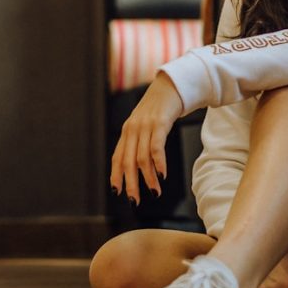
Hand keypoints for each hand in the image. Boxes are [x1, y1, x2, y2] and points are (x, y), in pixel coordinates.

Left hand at [110, 72, 183, 204]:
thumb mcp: (146, 124)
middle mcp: (133, 129)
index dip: (116, 176)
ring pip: (142, 158)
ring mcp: (145, 126)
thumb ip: (141, 141)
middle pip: (127, 162)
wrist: (171, 85)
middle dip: (131, 184)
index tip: (118, 192)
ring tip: (155, 192)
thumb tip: (141, 167)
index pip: (117, 158)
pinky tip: (162, 175)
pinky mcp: (159, 123)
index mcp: (127, 131)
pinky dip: (158, 163)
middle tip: (135, 201)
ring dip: (148, 178)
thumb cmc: (160, 108)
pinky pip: (156, 147)